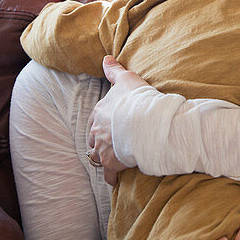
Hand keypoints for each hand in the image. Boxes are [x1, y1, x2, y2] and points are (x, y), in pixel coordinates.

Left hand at [86, 56, 147, 184]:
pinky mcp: (112, 162)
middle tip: (107, 144)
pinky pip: (108, 173)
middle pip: (93, 138)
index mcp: (100, 111)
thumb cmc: (138, 99)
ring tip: (109, 161)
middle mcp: (97, 130)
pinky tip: (114, 180)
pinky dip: (111, 177)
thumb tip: (106, 58)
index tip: (106, 126)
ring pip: (96, 156)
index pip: (95, 118)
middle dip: (98, 141)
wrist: (146, 122)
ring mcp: (103, 147)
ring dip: (102, 158)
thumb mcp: (126, 79)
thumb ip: (114, 70)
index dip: (100, 123)